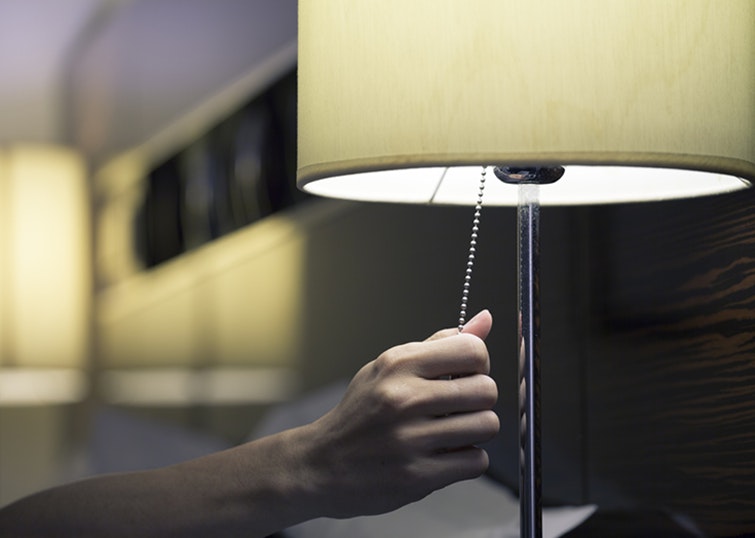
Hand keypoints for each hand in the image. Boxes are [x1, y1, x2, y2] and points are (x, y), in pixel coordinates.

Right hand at [302, 310, 497, 517]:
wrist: (320, 464)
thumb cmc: (360, 413)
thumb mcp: (388, 368)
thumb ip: (439, 345)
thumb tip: (484, 320)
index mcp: (398, 365)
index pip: (472, 350)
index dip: (479, 363)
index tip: (465, 374)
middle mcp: (403, 398)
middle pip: (486, 390)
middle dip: (480, 400)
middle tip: (459, 407)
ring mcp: (410, 439)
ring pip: (486, 425)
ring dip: (476, 431)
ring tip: (451, 432)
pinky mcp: (416, 476)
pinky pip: (475, 461)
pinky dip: (467, 460)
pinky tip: (444, 455)